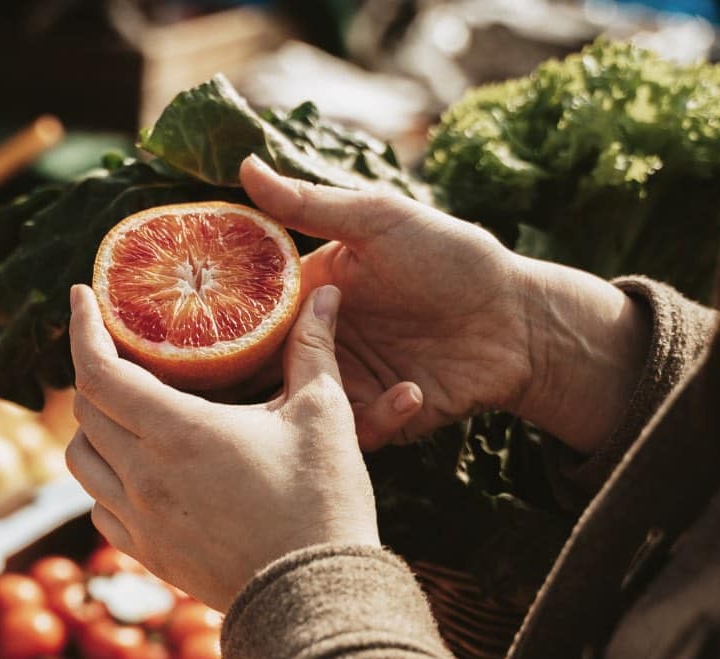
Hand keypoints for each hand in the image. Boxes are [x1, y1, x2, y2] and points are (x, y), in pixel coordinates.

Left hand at [64, 283, 379, 611]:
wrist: (315, 599)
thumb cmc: (322, 504)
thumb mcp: (323, 417)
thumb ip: (313, 349)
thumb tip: (326, 292)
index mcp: (177, 432)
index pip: (98, 370)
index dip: (81, 328)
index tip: (80, 298)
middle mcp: (143, 476)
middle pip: (85, 409)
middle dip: (93, 370)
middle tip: (119, 349)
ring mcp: (139, 520)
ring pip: (81, 460)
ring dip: (92, 427)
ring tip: (123, 409)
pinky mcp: (147, 555)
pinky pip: (100, 507)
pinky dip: (105, 479)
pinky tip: (136, 469)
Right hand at [240, 157, 647, 454]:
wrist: (521, 321)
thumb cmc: (455, 258)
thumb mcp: (381, 221)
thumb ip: (310, 204)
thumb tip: (245, 166)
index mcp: (310, 292)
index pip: (246, 312)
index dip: (218, 323)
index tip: (198, 333)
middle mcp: (320, 340)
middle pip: (261, 370)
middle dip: (249, 384)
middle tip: (253, 386)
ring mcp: (347, 382)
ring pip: (299, 409)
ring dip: (313, 404)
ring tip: (336, 391)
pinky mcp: (378, 419)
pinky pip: (355, 433)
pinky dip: (379, 418)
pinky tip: (412, 390)